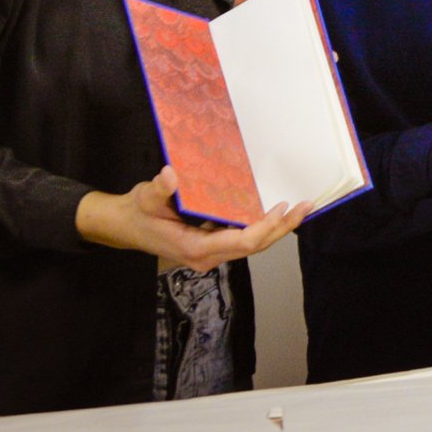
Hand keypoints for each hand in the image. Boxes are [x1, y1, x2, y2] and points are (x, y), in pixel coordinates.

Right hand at [75, 168, 306, 272]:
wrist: (125, 226)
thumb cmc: (136, 213)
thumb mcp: (143, 198)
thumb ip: (158, 190)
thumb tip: (170, 176)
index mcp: (194, 248)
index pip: (240, 243)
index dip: (265, 228)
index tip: (281, 208)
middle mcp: (207, 256)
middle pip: (254, 246)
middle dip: (282, 228)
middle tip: (305, 206)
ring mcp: (211, 253)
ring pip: (252, 245)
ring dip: (277, 229)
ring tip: (301, 209)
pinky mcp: (213, 246)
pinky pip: (244, 239)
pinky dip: (263, 226)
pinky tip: (278, 212)